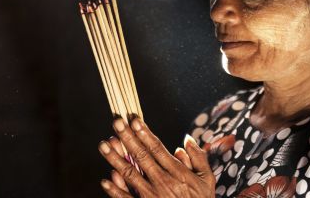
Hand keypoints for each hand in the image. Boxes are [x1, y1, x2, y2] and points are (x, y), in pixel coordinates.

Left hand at [98, 117, 215, 196]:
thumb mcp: (206, 179)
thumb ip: (198, 158)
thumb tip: (186, 139)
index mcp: (177, 172)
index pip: (157, 148)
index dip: (145, 133)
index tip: (134, 120)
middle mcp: (163, 182)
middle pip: (141, 156)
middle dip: (128, 138)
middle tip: (117, 122)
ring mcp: (153, 196)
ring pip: (130, 174)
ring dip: (115, 159)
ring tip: (103, 145)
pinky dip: (115, 191)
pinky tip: (105, 180)